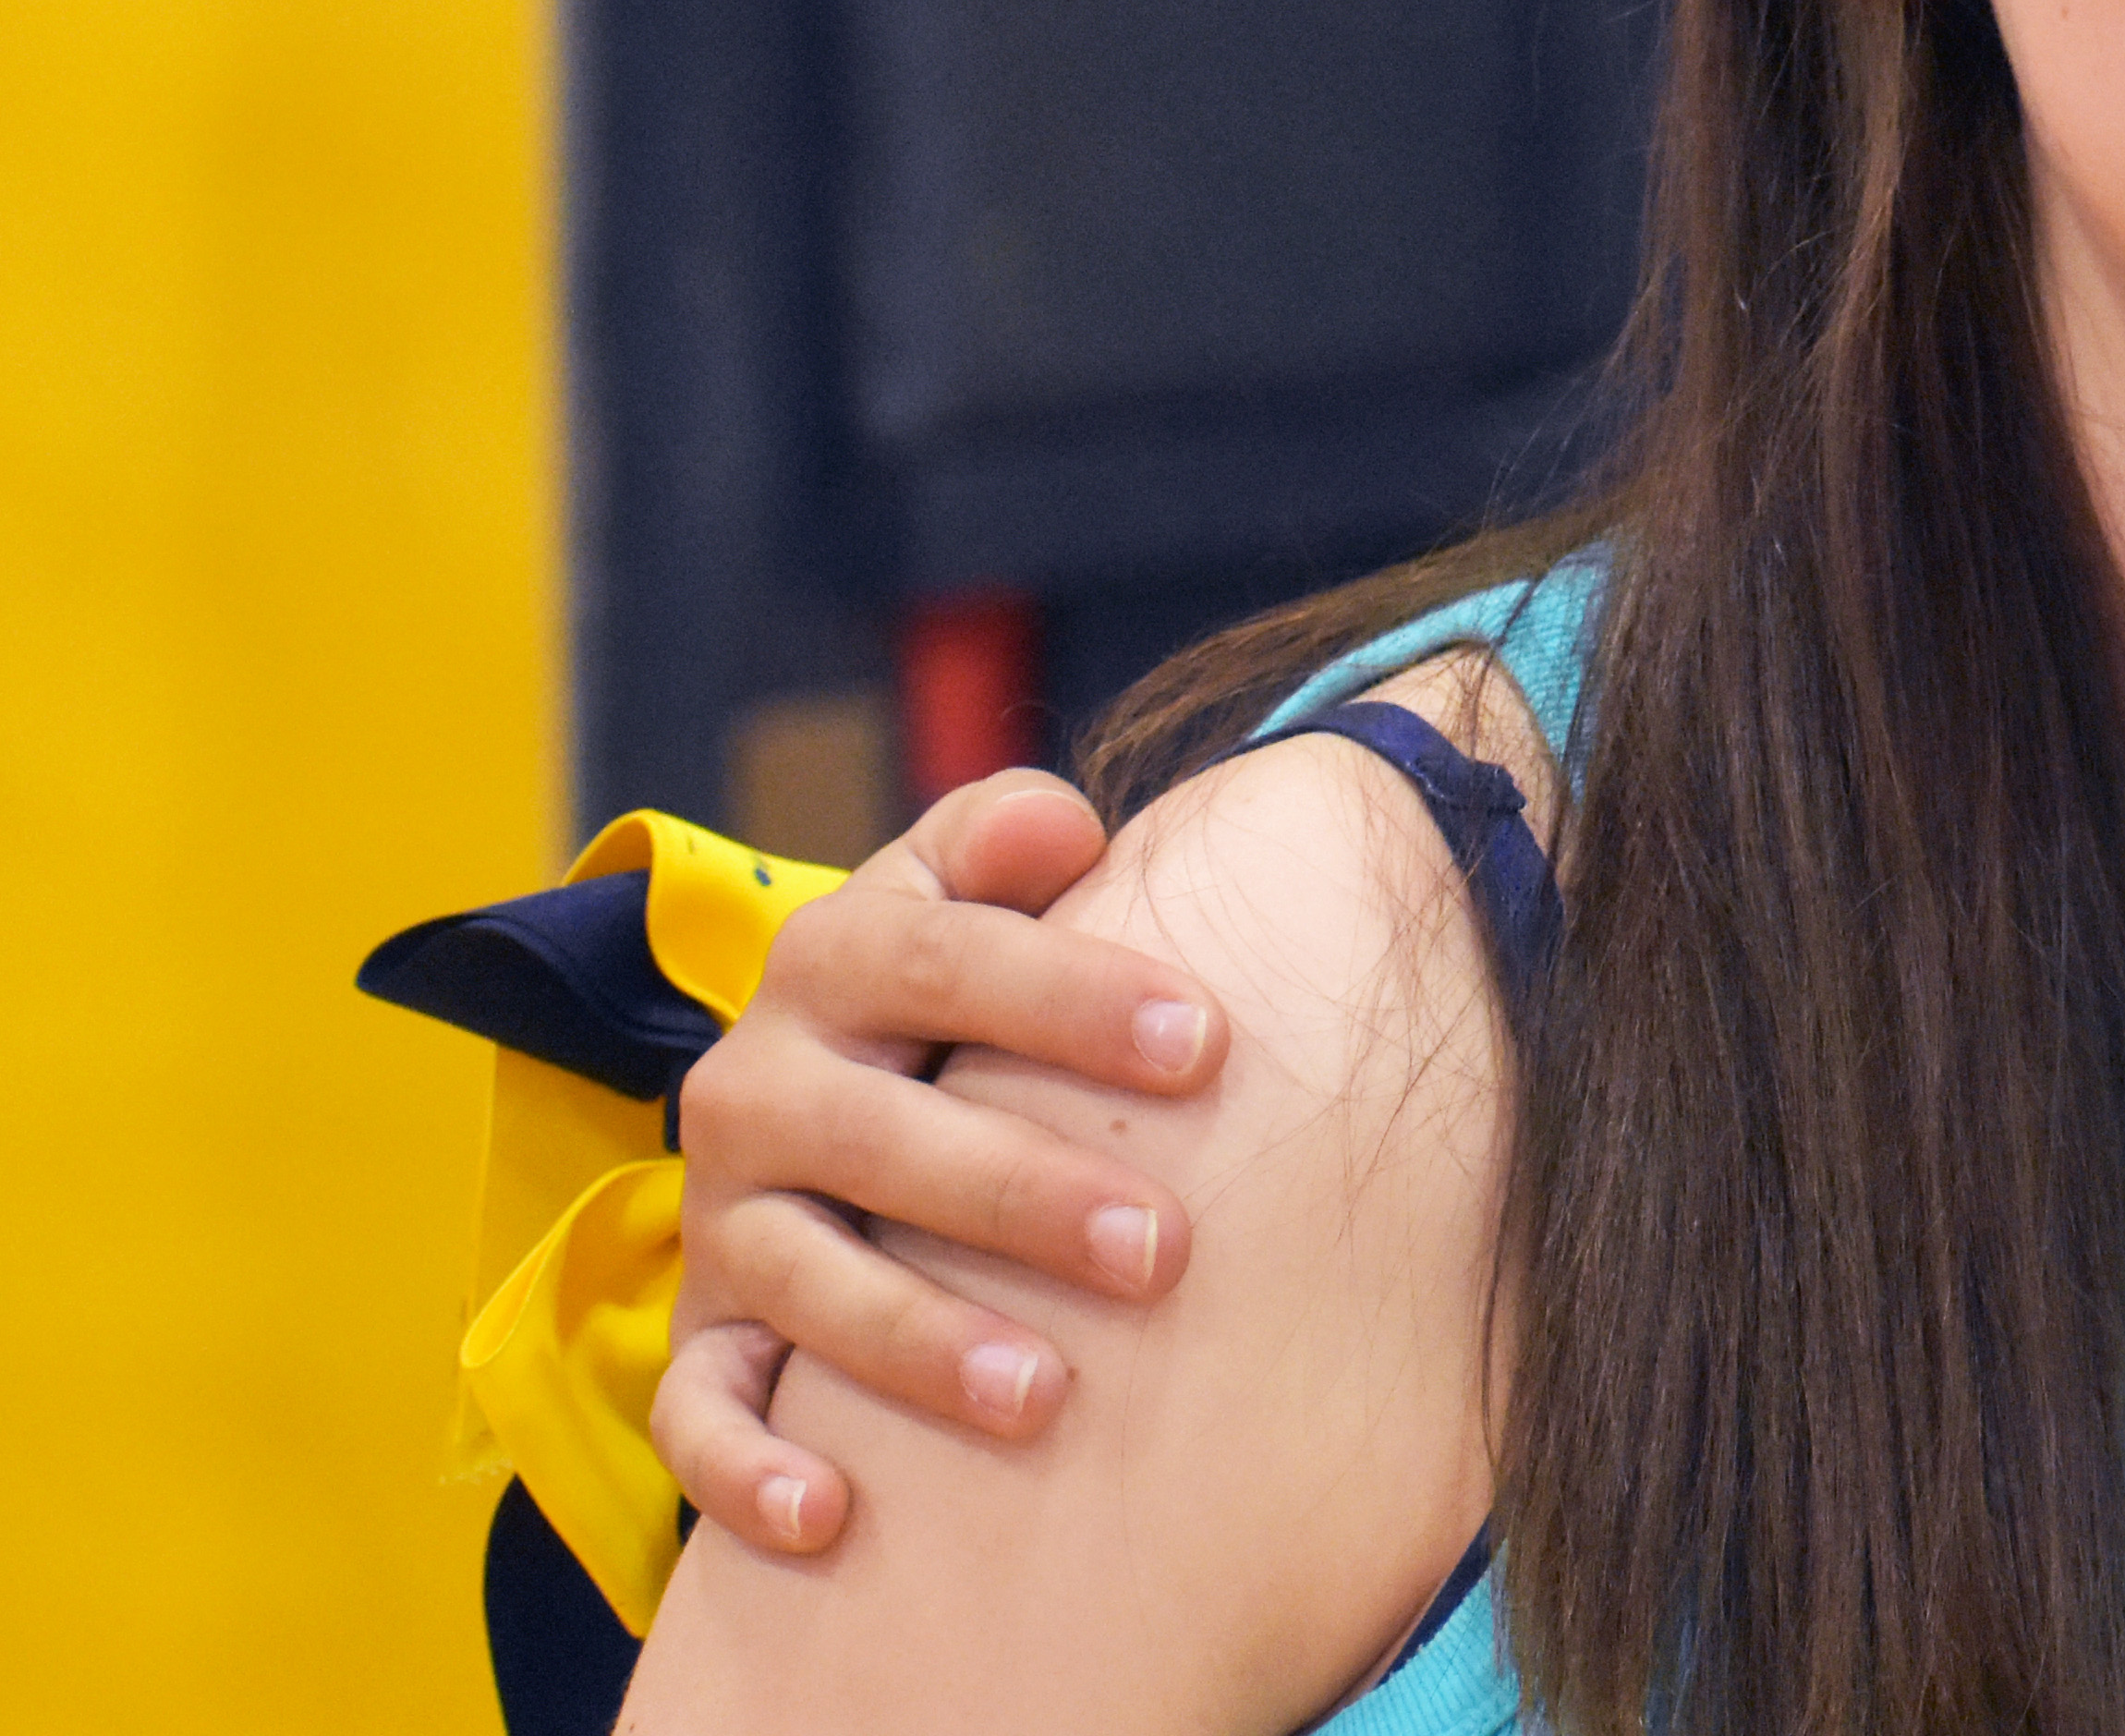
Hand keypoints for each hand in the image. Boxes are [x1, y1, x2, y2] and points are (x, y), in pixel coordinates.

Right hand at [654, 771, 1223, 1553]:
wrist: (834, 1082)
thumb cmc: (962, 991)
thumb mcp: (966, 893)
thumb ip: (1007, 841)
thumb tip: (1066, 823)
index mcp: (832, 958)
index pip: (942, 956)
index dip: (1070, 995)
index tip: (1207, 1043)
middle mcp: (757, 1086)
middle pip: (881, 1137)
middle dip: (1025, 1195)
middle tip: (1164, 1251)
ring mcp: (721, 1220)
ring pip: (807, 1284)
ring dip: (920, 1344)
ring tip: (1046, 1397)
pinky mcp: (700, 1334)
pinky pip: (699, 1413)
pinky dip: (748, 1472)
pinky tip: (833, 1520)